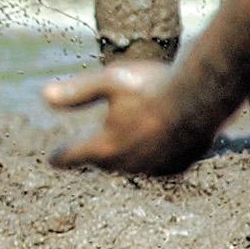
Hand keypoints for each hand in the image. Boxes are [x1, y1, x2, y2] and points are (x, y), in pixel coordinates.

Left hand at [44, 61, 216, 174]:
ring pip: (128, 166)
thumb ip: (77, 92)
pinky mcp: (178, 166)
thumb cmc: (154, 85)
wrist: (204, 97)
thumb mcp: (110, 80)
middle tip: (86, 147)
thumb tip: (44, 97)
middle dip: (94, 154)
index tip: (53, 160)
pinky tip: (151, 143)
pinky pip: (155, 166)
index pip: (73, 156)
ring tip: (119, 143)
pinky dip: (148, 157)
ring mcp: (154, 168)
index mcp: (105, 146)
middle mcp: (127, 163)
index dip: (61, 157)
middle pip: (102, 161)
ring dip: (121, 156)